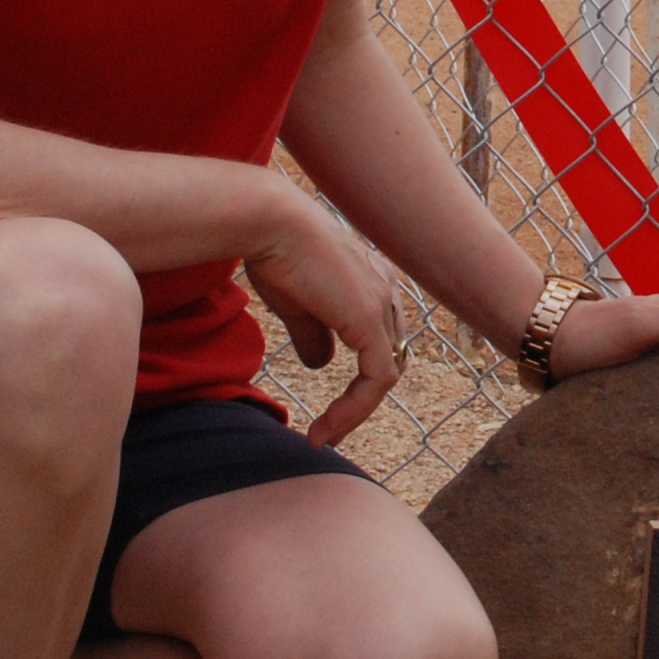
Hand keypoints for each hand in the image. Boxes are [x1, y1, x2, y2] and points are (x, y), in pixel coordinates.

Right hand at [238, 192, 409, 444]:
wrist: (268, 222)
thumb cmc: (275, 251)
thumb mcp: (297, 304)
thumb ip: (314, 335)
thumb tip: (320, 365)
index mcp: (373, 281)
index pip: (381, 339)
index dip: (361, 376)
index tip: (329, 406)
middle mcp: (385, 290)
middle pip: (389, 358)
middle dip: (362, 398)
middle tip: (330, 428)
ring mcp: (382, 303)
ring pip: (386, 374)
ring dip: (356, 412)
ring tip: (324, 436)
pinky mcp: (369, 319)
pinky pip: (377, 379)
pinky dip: (354, 409)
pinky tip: (325, 428)